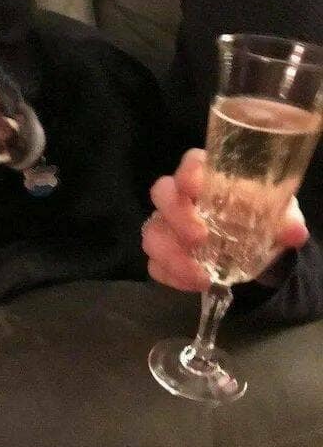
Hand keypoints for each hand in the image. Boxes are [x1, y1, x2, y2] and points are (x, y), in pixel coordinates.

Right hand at [142, 148, 308, 291]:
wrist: (253, 249)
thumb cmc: (259, 219)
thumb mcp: (278, 216)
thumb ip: (285, 220)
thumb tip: (293, 232)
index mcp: (208, 176)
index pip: (190, 163)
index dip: (187, 173)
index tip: (194, 187)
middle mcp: (181, 197)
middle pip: (161, 193)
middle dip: (176, 216)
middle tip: (199, 238)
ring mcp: (167, 226)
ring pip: (152, 233)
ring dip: (172, 254)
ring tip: (200, 275)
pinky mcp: (164, 254)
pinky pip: (155, 265)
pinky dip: (173, 276)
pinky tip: (195, 283)